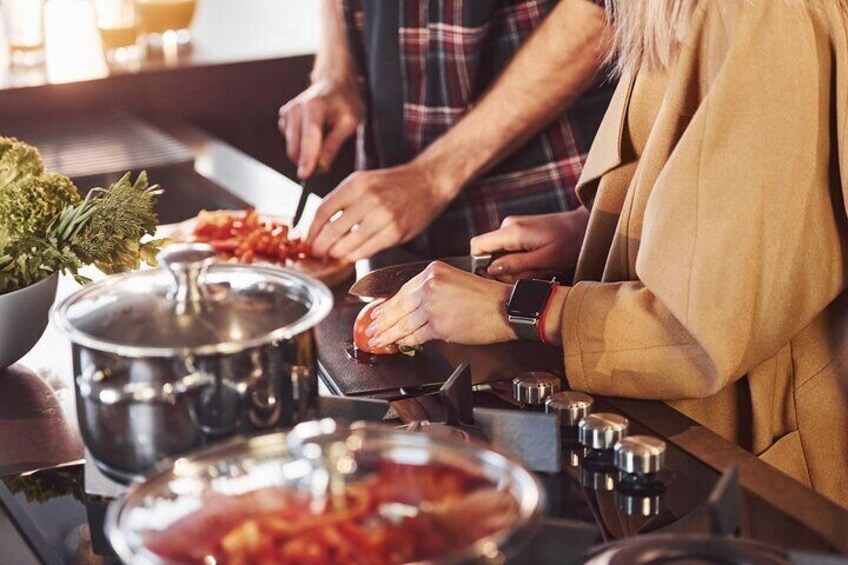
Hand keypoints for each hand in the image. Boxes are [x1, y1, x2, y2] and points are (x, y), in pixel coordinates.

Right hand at [278, 79, 362, 177]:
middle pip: (295, 147)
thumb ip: (334, 145)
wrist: (333, 84)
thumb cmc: (344, 103)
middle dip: (309, 161)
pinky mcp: (283, 118)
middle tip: (326, 162)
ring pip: (292, 148)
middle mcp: (295, 108)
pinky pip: (290, 142)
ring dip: (306, 155)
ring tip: (324, 144)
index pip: (309, 138)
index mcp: (313, 106)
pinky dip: (301, 146)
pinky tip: (314, 134)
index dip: (307, 158)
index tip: (304, 175)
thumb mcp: (349, 123)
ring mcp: (287, 113)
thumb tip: (320, 167)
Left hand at [307, 161, 456, 260]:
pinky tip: (351, 255)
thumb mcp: (363, 181)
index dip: (312, 230)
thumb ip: (342, 201)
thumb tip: (319, 227)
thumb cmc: (393, 184)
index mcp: (356, 184)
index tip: (308, 240)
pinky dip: (354, 256)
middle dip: (320, 247)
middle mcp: (368, 199)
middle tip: (318, 253)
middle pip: (332, 230)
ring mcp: (383, 216)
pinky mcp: (395, 232)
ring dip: (336, 254)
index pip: (323, 211)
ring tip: (333, 255)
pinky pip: (366, 250)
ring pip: (348, 244)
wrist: (427, 182)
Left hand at [366, 261, 515, 347]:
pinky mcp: (439, 326)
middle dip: (382, 319)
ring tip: (377, 339)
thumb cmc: (487, 297)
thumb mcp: (456, 280)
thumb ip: (433, 288)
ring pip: (403, 322)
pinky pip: (415, 335)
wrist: (506, 308)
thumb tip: (412, 305)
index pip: (403, 289)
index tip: (378, 310)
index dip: (388, 303)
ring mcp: (433, 306)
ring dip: (388, 333)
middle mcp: (430, 286)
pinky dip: (404, 341)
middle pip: (398, 305)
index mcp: (433, 271)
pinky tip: (396, 344)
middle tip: (371, 328)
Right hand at [470, 208, 588, 282]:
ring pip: (499, 253)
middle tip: (529, 273)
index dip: (480, 264)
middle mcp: (508, 225)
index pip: (477, 246)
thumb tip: (490, 269)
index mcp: (512, 231)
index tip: (498, 275)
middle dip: (504, 269)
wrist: (584, 226)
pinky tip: (536, 260)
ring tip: (537, 266)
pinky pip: (508, 249)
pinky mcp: (518, 230)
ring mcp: (512, 226)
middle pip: (488, 253)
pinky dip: (519, 259)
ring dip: (514, 266)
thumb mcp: (546, 260)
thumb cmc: (570, 242)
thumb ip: (516, 265)